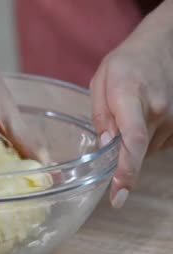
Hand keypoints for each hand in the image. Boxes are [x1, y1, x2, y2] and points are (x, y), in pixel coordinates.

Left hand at [90, 1, 172, 207]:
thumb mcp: (101, 81)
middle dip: (122, 164)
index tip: (118, 195)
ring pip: (147, 150)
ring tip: (129, 116)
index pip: (132, 140)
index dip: (125, 170)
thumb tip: (105, 147)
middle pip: (137, 151)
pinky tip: (144, 118)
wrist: (166, 44)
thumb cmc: (127, 63)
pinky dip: (146, 140)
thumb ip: (101, 116)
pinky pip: (158, 144)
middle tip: (114, 172)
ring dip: (133, 146)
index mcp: (132, 96)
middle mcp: (160, 110)